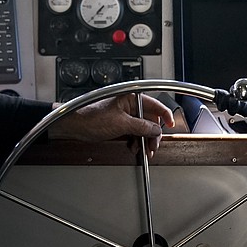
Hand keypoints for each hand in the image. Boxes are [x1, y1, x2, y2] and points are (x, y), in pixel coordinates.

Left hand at [48, 93, 173, 157]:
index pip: (155, 104)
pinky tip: (135, 146)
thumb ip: (141, 126)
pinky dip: (137, 139)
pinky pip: (134, 131)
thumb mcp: (121, 123)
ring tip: (145, 149)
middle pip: (150, 119)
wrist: (74, 125)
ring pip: (142, 127)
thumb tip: (156, 129)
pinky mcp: (119, 123)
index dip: (165, 115)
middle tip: (153, 145)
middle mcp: (128, 104)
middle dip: (153, 133)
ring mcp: (124, 114)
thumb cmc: (91, 118)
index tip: (171, 125)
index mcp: (130, 97)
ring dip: (145, 139)